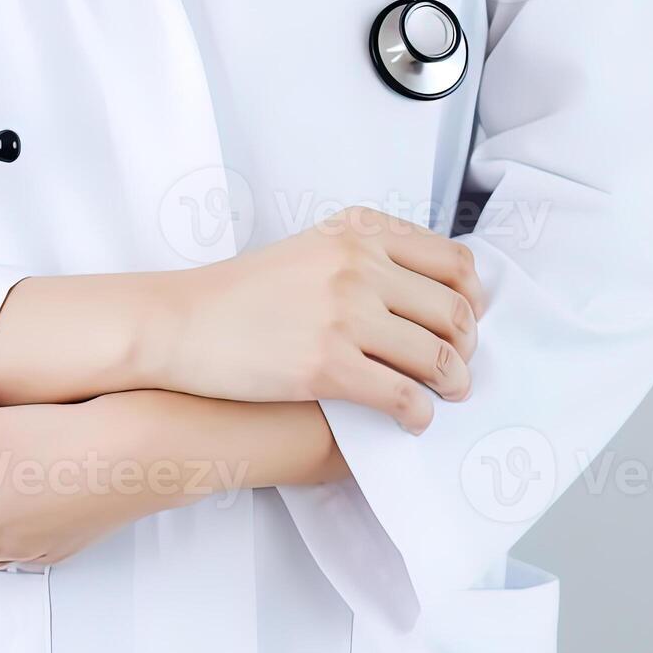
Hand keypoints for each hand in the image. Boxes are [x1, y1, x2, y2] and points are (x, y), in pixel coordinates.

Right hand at [0, 207, 485, 430]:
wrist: (178, 323)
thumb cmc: (244, 293)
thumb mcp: (314, 249)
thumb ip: (370, 257)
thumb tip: (434, 291)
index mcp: (362, 232)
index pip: (454, 263)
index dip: (473, 300)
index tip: (470, 322)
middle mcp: (360, 266)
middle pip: (453, 311)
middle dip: (468, 345)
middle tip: (462, 366)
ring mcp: (345, 314)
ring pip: (436, 356)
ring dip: (453, 382)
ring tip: (449, 395)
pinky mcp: (327, 365)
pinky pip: (401, 394)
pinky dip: (419, 412)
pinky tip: (414, 420)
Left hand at [0, 392, 319, 594]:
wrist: (154, 447)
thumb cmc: (69, 444)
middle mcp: (16, 546)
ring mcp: (59, 542)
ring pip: (16, 545)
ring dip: (6, 520)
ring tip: (10, 470)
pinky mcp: (94, 527)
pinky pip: (56, 531)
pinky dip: (47, 511)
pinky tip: (56, 470)